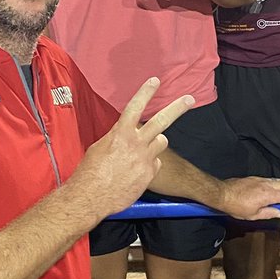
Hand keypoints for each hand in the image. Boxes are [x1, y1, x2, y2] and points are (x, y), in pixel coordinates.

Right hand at [69, 78, 194, 217]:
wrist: (91, 197)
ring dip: (156, 142)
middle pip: (162, 120)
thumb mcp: (99, 147)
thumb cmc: (90, 172)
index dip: (146, 92)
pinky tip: (136, 171)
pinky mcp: (149, 174)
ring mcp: (145, 159)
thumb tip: (122, 134)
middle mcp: (136, 143)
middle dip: (178, 108)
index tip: (155, 81)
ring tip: (142, 150)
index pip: (136, 106)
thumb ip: (116, 137)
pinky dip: (150, 164)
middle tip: (190, 99)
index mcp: (120, 133)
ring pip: (161, 141)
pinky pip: (156, 162)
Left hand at [216, 176, 279, 220]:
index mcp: (269, 196)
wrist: (222, 194)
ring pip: (279, 180)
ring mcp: (261, 180)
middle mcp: (267, 186)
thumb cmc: (237, 207)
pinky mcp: (255, 178)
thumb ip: (268, 213)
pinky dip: (279, 181)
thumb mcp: (253, 215)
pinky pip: (271, 179)